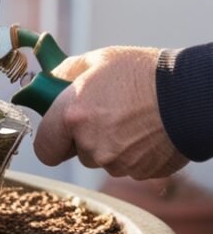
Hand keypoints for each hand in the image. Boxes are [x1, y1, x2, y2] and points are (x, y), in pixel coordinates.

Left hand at [33, 46, 188, 179]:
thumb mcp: (97, 60)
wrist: (189, 95)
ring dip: (109, 146)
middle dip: (84, 137)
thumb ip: (66, 72)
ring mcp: (118, 163)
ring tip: (128, 119)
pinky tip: (144, 131)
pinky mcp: (142, 172)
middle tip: (102, 114)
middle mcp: (92, 145)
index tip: (59, 130)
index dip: (51, 140)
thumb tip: (50, 78)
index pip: (44, 149)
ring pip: (103, 160)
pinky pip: (127, 167)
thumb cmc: (142, 73)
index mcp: (73, 116)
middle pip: (77, 152)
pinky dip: (132, 154)